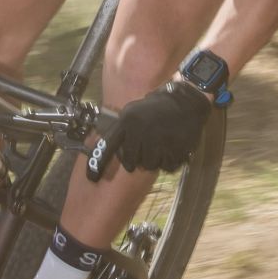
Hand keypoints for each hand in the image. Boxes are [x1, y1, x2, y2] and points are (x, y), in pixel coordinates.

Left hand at [86, 81, 211, 179]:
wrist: (186, 101)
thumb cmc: (157, 106)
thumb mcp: (133, 111)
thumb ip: (123, 130)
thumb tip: (113, 150)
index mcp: (127, 121)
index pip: (109, 145)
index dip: (99, 163)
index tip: (92, 178)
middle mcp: (139, 132)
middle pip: (131, 162)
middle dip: (138, 159)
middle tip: (146, 150)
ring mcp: (157, 141)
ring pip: (149, 165)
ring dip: (155, 159)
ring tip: (161, 145)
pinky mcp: (174, 148)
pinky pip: (167, 166)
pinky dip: (169, 160)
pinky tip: (172, 147)